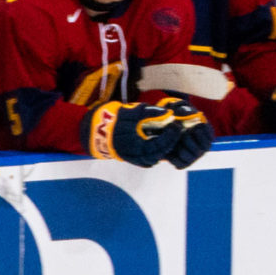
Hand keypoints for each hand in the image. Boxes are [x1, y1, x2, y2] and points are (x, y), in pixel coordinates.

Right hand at [90, 98, 206, 167]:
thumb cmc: (117, 120)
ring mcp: (132, 159)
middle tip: (175, 131)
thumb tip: (168, 113)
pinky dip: (154, 155)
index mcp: (136, 145)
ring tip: (168, 138)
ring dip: (163, 151)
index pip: (159, 144)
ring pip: (153, 160)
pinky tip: (158, 146)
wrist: (99, 131)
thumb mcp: (134, 112)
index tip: (176, 125)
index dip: (170, 136)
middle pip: (158, 154)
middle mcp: (135, 155)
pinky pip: (146, 162)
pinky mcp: (130, 159)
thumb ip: (151, 112)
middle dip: (169, 143)